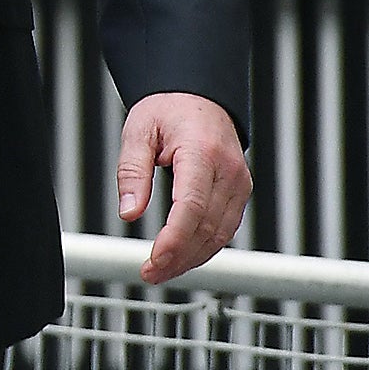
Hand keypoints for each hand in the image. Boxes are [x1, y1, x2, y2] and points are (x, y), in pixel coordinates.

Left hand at [116, 91, 251, 284]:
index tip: (154, 259)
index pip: (191, 207)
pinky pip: (225, 228)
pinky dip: (204, 247)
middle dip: (178, 257)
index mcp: (202, 153)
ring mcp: (239, 183)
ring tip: (160, 271)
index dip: (174, 239)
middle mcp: (228, 171)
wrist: (198, 96)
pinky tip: (182, 257)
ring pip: (220, 235)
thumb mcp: (138, 131)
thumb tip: (129, 212)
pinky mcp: (240, 192)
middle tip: (149, 273)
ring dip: (192, 259)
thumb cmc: (168, 109)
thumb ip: (132, 172)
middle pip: (207, 228)